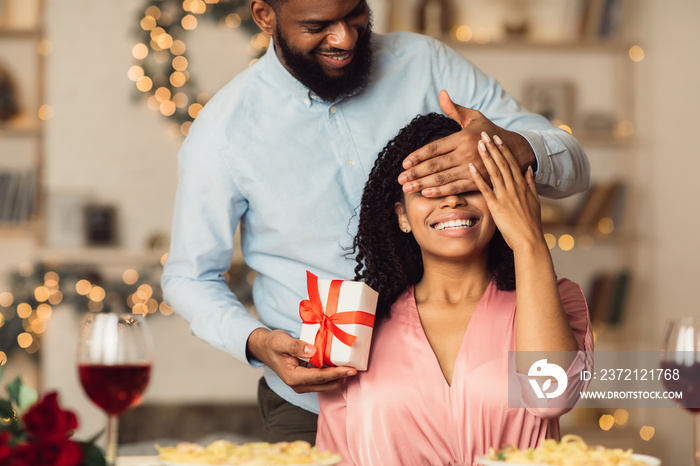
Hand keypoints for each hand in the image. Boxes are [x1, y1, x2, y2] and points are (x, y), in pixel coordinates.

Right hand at [247, 328, 355, 392]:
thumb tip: (313, 351)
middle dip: (341, 378)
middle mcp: (298, 385)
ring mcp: (301, 385)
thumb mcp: (281, 341)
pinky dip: (332, 376)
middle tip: (356, 368)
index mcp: (292, 377)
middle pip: (326, 385)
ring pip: (325, 385)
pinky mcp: (305, 381)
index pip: (320, 376)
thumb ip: (296, 346)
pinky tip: (340, 366)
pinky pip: (322, 381)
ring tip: (351, 367)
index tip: (351, 369)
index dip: (337, 373)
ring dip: (338, 378)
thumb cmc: (272, 343)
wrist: (265, 348)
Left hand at [398, 90, 534, 197]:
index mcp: (462, 138)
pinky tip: (426, 193)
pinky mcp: (478, 181)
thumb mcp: (473, 118)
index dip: (417, 156)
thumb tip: (441, 93)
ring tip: (407, 188)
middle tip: (400, 179)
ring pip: (442, 178)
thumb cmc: (488, 133)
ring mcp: (472, 169)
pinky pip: (455, 188)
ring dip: (422, 184)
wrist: (514, 150)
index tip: (404, 163)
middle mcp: (466, 153)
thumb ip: (455, 109)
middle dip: (415, 173)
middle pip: (435, 165)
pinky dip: (440, 192)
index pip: (434, 148)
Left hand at [469, 132, 544, 252]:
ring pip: (494, 172)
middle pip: (502, 163)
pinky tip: (470, 168)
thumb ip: (530, 185)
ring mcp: (505, 196)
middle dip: (493, 147)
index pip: (512, 162)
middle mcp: (514, 188)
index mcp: (522, 186)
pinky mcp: (497, 206)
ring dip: (486, 157)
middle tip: (484, 134)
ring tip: (478, 144)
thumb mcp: (534, 201)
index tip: (497, 137)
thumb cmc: (530, 224)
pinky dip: (478, 178)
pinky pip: (485, 189)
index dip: (504, 149)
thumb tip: (528, 170)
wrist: (529, 240)